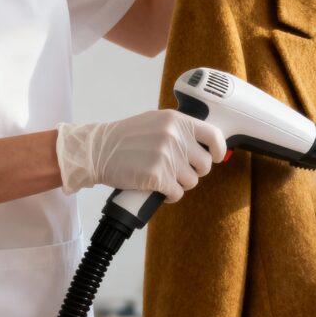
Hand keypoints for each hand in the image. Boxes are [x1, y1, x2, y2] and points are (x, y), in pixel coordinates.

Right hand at [55, 110, 226, 202]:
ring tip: (163, 177)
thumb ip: (180, 130)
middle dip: (193, 171)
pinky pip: (178, 193)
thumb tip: (204, 144)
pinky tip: (159, 188)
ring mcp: (166, 157)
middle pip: (204, 165)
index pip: (214, 136)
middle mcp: (174, 137)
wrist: (97, 150)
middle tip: (177, 170)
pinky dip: (170, 195)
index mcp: (177, 121)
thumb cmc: (126, 138)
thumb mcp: (156, 122)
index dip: (218, 150)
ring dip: (180, 184)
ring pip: (191, 182)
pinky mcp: (157, 176)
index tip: (215, 157)